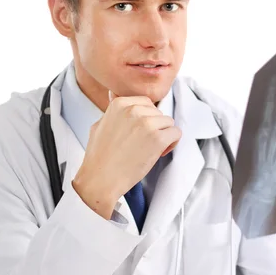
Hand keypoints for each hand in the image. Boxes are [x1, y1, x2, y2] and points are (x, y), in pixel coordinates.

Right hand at [73, 91, 181, 218]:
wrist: (100, 179)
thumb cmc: (99, 157)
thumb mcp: (99, 124)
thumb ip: (112, 111)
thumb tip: (113, 95)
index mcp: (120, 104)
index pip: (146, 103)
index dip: (146, 118)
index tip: (140, 132)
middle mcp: (134, 110)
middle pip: (158, 112)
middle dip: (155, 127)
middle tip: (144, 144)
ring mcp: (147, 123)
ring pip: (168, 122)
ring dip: (163, 135)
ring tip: (150, 149)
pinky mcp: (158, 138)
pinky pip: (176, 133)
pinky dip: (172, 143)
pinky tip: (160, 152)